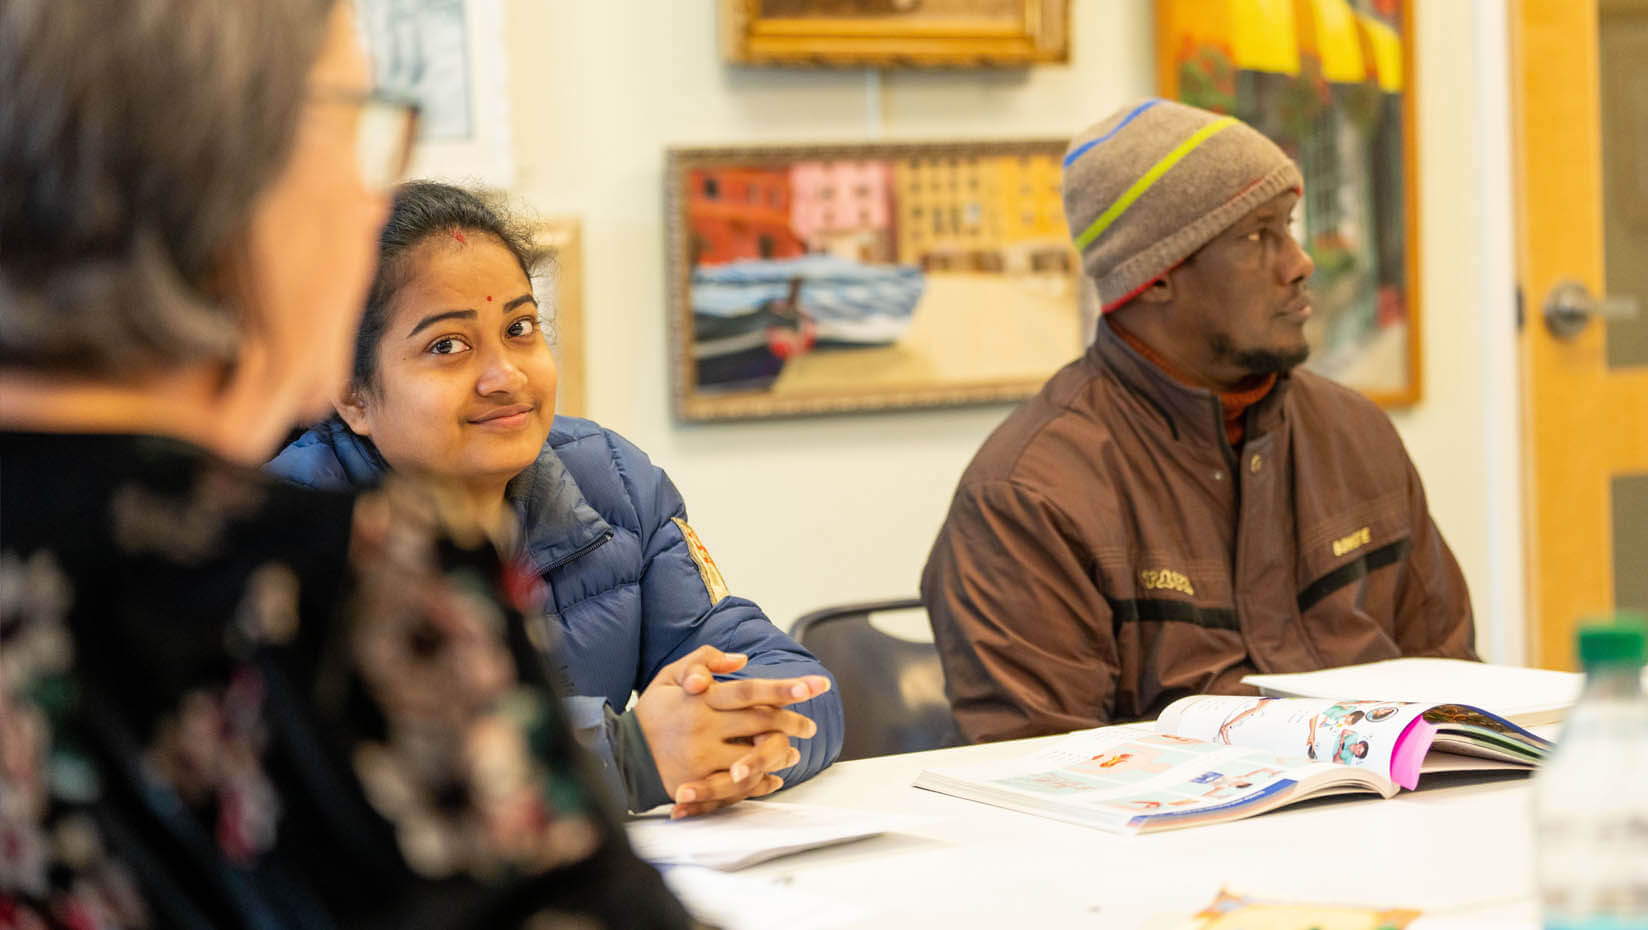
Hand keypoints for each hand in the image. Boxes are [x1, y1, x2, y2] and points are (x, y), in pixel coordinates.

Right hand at [633, 645, 830, 817]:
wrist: (623, 752)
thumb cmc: (653, 711)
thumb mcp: (670, 675)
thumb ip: (704, 660)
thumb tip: (742, 659)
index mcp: (701, 698)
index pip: (751, 691)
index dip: (784, 689)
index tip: (814, 687)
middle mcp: (704, 727)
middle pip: (760, 724)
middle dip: (792, 723)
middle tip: (810, 726)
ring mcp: (701, 757)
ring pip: (754, 756)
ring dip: (780, 754)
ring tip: (795, 753)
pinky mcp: (698, 782)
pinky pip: (738, 785)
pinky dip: (761, 782)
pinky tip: (774, 777)